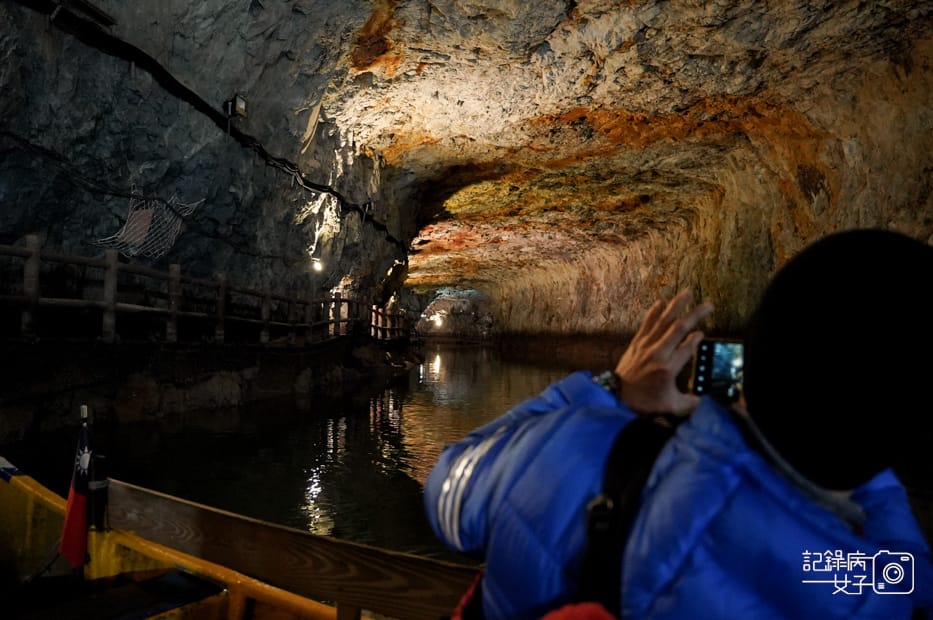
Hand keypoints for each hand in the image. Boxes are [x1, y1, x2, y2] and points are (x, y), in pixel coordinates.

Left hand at [613, 288, 713, 414]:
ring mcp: (645, 346)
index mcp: (668, 368)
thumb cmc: (645, 403)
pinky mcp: (636, 343)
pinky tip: (661, 301)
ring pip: (663, 321)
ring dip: (676, 306)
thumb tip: (707, 403)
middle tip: (708, 305)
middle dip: (695, 315)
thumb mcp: (671, 407)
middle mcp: (657, 353)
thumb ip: (691, 404)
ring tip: (687, 292)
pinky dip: (654, 312)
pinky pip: (647, 323)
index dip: (696, 339)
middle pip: (678, 329)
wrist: (617, 397)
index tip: (702, 334)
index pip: (687, 348)